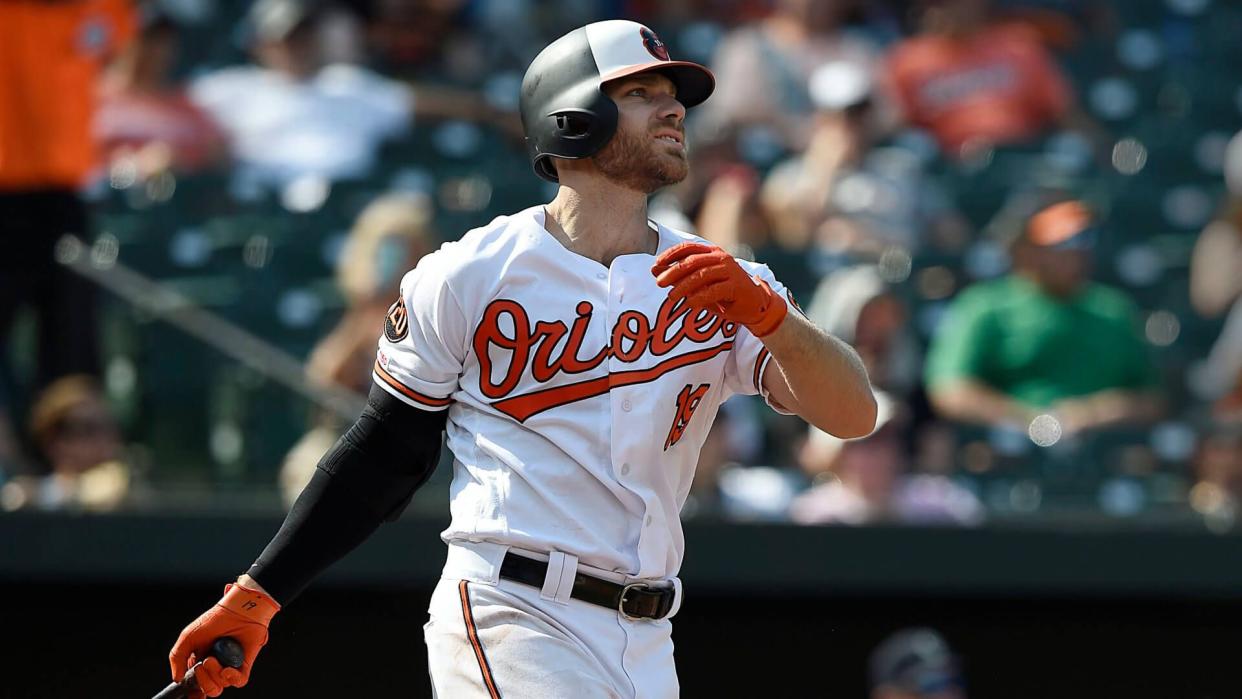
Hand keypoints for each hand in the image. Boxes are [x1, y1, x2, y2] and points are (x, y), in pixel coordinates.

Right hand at [169, 582, 279, 696]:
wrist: (236, 609)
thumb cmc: (213, 621)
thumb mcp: (188, 637)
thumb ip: (178, 657)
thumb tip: (177, 679)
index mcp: (200, 665)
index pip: (196, 687)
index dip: (193, 694)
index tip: (191, 694)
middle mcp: (215, 669)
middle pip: (208, 690)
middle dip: (203, 680)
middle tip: (203, 663)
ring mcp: (230, 667)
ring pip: (221, 686)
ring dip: (215, 673)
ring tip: (214, 657)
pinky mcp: (245, 665)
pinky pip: (239, 681)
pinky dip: (232, 678)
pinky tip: (227, 669)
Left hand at [652, 242, 786, 337]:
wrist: (754, 305)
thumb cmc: (724, 294)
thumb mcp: (699, 285)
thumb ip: (680, 277)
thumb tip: (655, 272)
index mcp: (712, 252)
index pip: (688, 248)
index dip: (670, 255)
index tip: (655, 265)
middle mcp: (721, 258)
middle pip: (692, 261)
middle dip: (673, 271)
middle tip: (659, 283)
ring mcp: (730, 270)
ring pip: (701, 275)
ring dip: (683, 286)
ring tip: (671, 297)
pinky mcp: (736, 286)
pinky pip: (714, 290)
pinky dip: (699, 298)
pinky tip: (689, 305)